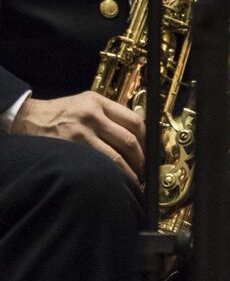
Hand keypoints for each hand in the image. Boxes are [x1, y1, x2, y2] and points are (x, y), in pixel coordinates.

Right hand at [12, 92, 144, 181]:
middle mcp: (92, 114)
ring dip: (130, 171)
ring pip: (117, 156)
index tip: (150, 150)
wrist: (27, 119)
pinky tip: (116, 179)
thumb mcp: (85, 104)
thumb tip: (137, 133)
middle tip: (144, 168)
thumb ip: (109, 114)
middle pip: (130, 140)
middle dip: (141, 158)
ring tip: (133, 178)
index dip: (147, 139)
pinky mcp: (73, 147)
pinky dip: (112, 173)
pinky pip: (100, 163)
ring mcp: (82, 132)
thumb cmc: (59, 113)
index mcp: (98, 101)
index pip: (135, 120)